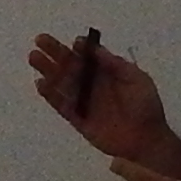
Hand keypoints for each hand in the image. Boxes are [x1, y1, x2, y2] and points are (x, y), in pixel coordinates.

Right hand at [27, 29, 174, 164]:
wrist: (146, 139)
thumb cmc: (145, 106)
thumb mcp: (136, 79)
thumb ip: (115, 65)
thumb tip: (95, 49)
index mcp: (107, 73)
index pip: (88, 57)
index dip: (79, 48)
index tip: (75, 43)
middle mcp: (92, 85)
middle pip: (69, 66)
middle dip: (55, 53)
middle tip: (40, 40)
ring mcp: (83, 102)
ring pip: (61, 83)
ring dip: (47, 70)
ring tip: (34, 57)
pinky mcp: (77, 119)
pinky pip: (61, 106)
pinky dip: (51, 95)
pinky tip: (40, 84)